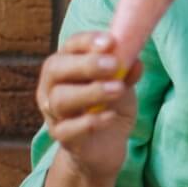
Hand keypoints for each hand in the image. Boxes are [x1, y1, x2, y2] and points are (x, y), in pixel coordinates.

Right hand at [35, 31, 141, 182]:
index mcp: (67, 65)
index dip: (88, 41)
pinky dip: (90, 121)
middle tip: (113, 64)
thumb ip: (126, 73)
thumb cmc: (110, 105)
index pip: (70, 46)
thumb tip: (135, 61)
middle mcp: (52, 86)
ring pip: (60, 99)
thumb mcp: (122, 85)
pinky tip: (111, 116)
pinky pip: (68, 129)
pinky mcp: (62, 137)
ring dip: (91, 92)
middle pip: (56, 69)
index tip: (110, 41)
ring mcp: (53, 113)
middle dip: (85, 64)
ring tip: (118, 89)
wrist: (106, 145)